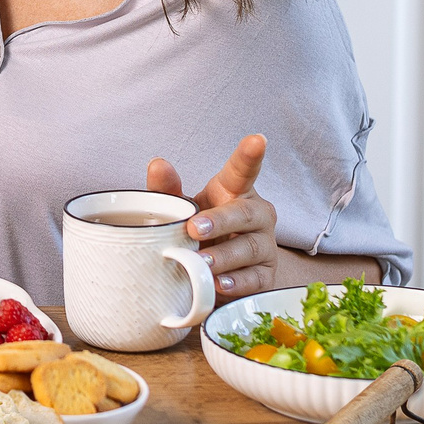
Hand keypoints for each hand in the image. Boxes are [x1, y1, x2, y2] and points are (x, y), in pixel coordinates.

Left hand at [148, 133, 276, 301]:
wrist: (209, 272)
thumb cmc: (198, 232)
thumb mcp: (181, 209)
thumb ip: (168, 189)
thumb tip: (157, 165)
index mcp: (236, 192)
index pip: (243, 171)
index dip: (250, 156)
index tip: (258, 139)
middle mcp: (257, 215)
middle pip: (245, 213)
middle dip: (220, 221)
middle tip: (194, 228)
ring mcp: (264, 245)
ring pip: (250, 248)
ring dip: (224, 256)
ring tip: (200, 263)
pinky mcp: (266, 275)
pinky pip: (254, 278)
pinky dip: (235, 282)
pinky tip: (218, 283)